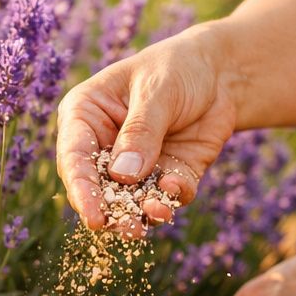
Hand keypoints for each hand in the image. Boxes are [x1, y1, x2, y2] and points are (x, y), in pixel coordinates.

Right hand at [56, 26, 236, 231]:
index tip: (94, 217)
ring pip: (131, 200)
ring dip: (143, 212)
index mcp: (85, 116)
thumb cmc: (177, 67)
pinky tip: (176, 189)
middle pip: (99, 188)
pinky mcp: (167, 176)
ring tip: (159, 213)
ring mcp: (136, 165)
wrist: (220, 72)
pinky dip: (171, 199)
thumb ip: (141, 131)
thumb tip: (123, 176)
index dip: (82, 189)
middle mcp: (104, 146)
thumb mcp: (157, 90)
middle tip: (128, 228)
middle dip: (114, 210)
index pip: (75, 158)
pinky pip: (166, 197)